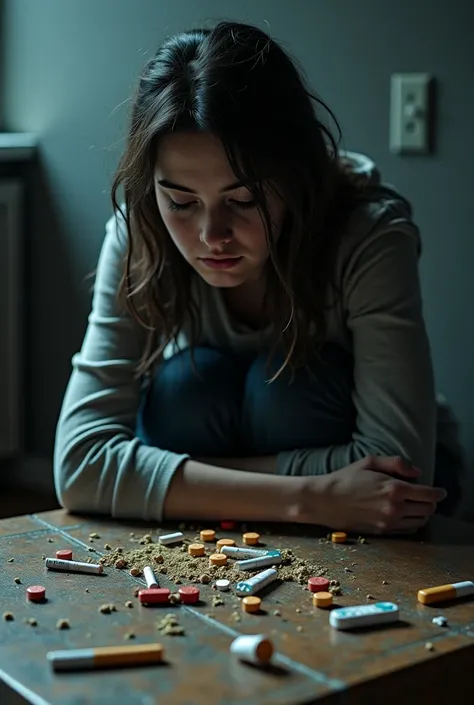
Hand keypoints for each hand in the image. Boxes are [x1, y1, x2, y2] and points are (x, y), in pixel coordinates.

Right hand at [304, 455, 446, 534]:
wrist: (325, 501)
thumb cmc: (346, 478)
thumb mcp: (370, 462)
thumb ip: (397, 464)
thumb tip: (418, 473)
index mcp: (394, 489)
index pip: (429, 494)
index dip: (439, 492)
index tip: (440, 491)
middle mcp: (395, 508)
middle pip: (428, 509)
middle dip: (430, 502)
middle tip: (424, 496)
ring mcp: (389, 522)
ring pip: (420, 522)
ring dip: (422, 513)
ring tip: (414, 505)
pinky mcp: (382, 532)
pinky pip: (408, 530)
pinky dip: (411, 523)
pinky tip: (404, 514)